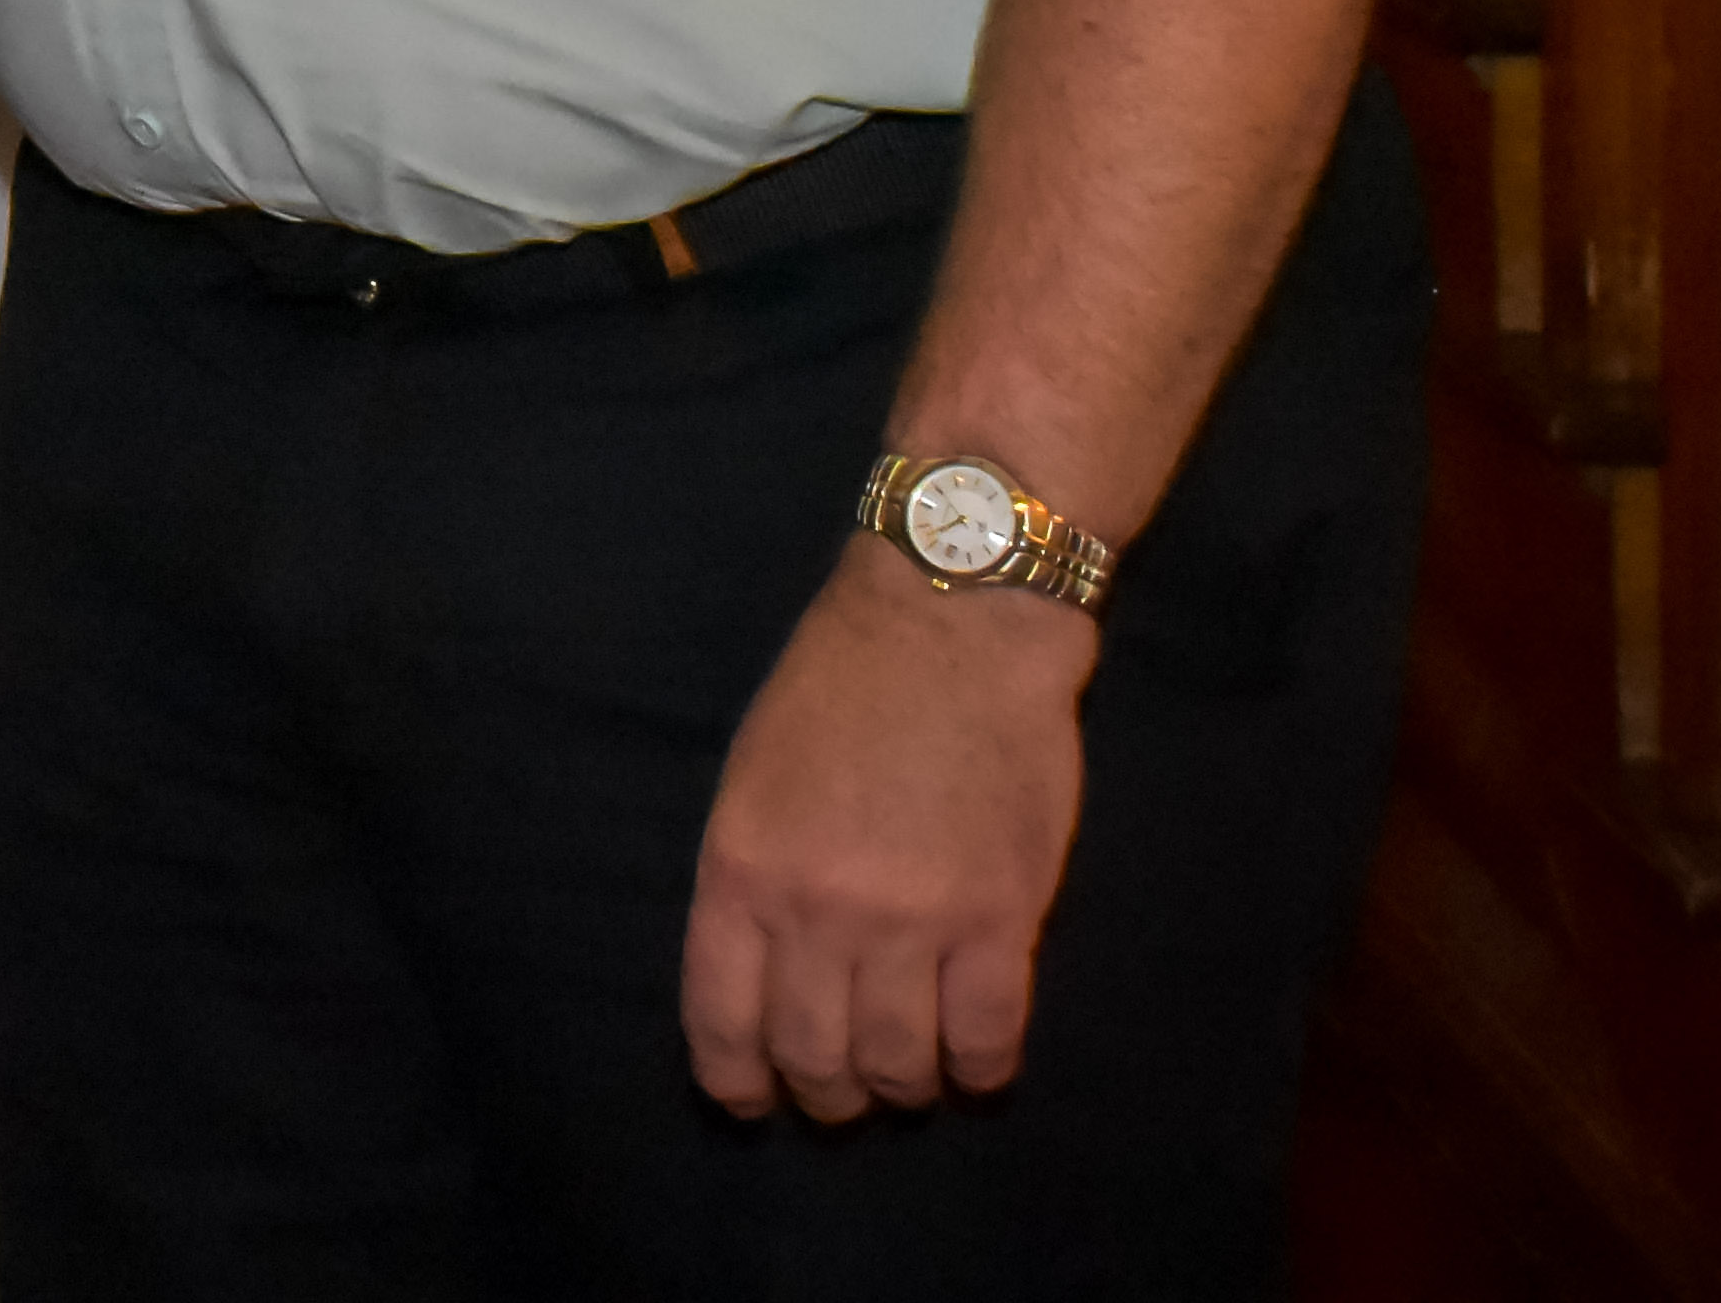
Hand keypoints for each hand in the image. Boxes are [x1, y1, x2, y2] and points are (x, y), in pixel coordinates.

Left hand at [680, 541, 1095, 1120]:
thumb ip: (755, 877)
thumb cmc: (842, 684)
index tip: (755, 1100)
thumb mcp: (753, 777)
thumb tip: (764, 972)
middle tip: (846, 1091)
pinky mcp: (999, 917)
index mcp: (741, 870)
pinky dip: (980, 1070)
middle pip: (813, 1056)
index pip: (721, 1018)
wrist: (953, 620)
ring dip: (903, 1087)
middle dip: (827, 1093)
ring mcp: (911, 920)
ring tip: (911, 1077)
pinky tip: (976, 1064)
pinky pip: (987, 1038)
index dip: (738, 1080)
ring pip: (898, 1063)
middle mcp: (817, 910)